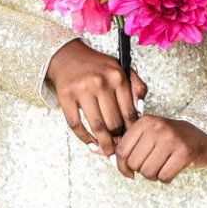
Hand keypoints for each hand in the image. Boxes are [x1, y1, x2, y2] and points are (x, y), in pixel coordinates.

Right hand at [46, 39, 145, 155]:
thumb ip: (137, 87)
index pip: (129, 112)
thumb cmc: (98, 66)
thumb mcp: (121, 69)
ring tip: (107, 152)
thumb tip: (141, 111)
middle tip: (119, 148)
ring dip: (103, 144)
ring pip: (97, 126)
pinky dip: (84, 138)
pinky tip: (91, 144)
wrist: (68, 55)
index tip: (132, 139)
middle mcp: (100, 82)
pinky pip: (76, 124)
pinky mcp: (65, 96)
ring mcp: (81, 89)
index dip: (132, 130)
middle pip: (114, 122)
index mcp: (117, 76)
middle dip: (118, 139)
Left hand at [114, 115, 206, 181]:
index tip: (128, 172)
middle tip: (151, 166)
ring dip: (153, 176)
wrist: (203, 135)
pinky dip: (165, 179)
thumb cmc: (170, 138)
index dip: (121, 166)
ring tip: (161, 168)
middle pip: (134, 163)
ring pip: (148, 172)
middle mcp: (157, 128)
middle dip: (140, 171)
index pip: (121, 150)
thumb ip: (128, 144)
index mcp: (144, 122)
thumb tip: (102, 154)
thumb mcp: (148, 133)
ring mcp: (171, 139)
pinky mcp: (184, 153)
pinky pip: (164, 176)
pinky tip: (171, 170)